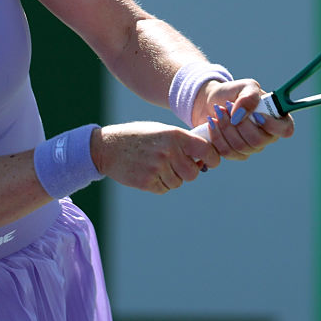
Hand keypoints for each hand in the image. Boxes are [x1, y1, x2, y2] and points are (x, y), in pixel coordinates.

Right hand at [91, 122, 220, 193]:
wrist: (108, 146)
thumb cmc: (139, 137)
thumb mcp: (162, 131)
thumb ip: (182, 142)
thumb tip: (205, 156)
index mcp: (175, 135)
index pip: (206, 150)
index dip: (212, 158)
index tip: (210, 162)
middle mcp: (168, 151)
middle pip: (193, 173)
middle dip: (188, 172)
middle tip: (176, 165)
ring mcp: (157, 167)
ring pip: (178, 183)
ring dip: (171, 178)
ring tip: (156, 165)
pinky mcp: (147, 181)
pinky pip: (164, 189)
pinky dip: (159, 184)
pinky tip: (148, 172)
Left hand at [193, 79, 294, 160]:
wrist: (211, 101)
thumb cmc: (233, 93)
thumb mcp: (244, 86)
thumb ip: (249, 97)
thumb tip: (241, 115)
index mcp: (276, 119)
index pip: (286, 130)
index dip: (272, 125)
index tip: (255, 114)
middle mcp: (267, 136)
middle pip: (258, 141)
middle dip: (239, 123)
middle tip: (227, 106)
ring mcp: (252, 148)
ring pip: (240, 146)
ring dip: (225, 127)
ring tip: (218, 111)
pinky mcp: (236, 154)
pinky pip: (227, 152)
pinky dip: (217, 136)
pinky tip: (213, 123)